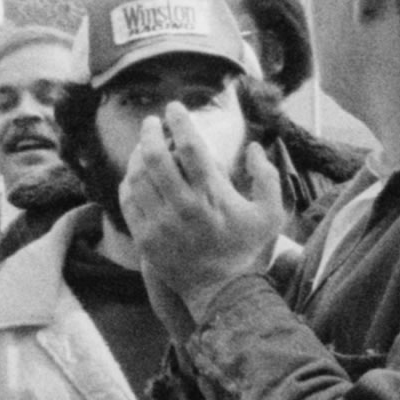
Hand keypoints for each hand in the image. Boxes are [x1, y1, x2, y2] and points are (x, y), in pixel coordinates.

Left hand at [118, 100, 280, 302]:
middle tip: (152, 122)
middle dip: (150, 132)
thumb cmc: (248, 250)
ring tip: (144, 145)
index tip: (175, 108)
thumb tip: (254, 147)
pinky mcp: (145, 238)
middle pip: (154, 157)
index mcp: (212, 196)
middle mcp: (182, 206)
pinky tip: (135, 174)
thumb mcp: (271, 214)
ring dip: (137, 155)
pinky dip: (128, 182)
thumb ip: (267, 177)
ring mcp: (160, 223)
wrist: (223, 291)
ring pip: (137, 177)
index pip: (189, 147)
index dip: (180, 121)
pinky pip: (127, 201)